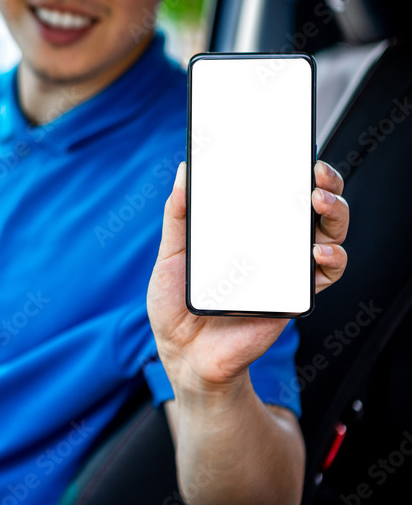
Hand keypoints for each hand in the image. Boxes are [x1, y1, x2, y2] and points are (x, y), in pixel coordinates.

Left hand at [147, 160, 349, 393]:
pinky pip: (327, 273)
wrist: (185, 354)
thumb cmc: (177, 303)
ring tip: (318, 203)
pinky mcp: (294, 294)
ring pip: (330, 232)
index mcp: (244, 227)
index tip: (292, 150)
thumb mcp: (171, 252)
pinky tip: (316, 250)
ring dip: (334, 213)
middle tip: (314, 174)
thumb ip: (178, 213)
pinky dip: (331, 258)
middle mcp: (272, 243)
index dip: (291, 168)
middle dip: (324, 184)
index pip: (276, 190)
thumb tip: (184, 171)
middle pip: (313, 205)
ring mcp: (286, 268)